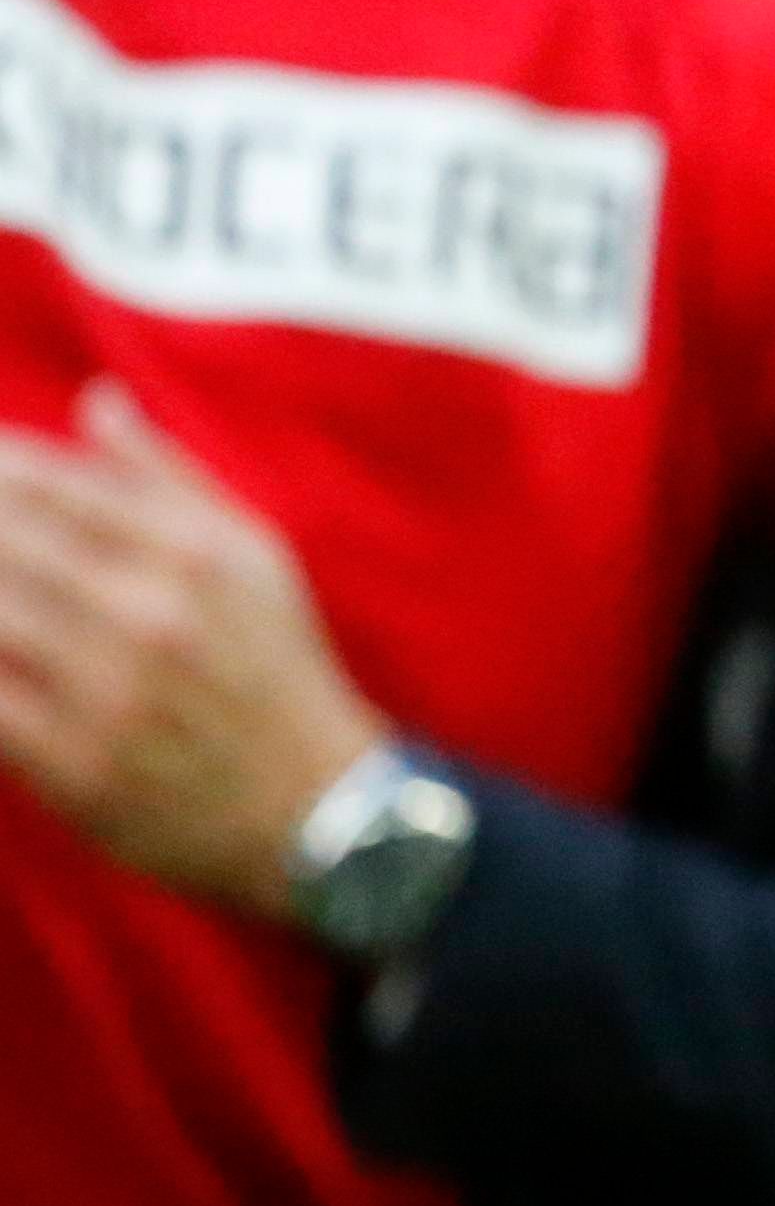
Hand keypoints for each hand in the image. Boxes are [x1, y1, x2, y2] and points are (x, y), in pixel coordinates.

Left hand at [0, 384, 386, 918]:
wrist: (313, 804)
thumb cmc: (275, 665)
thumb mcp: (254, 554)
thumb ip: (167, 477)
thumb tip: (98, 400)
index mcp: (195, 553)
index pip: (55, 487)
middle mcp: (150, 614)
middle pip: (8, 546)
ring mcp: (107, 693)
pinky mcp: (73, 764)